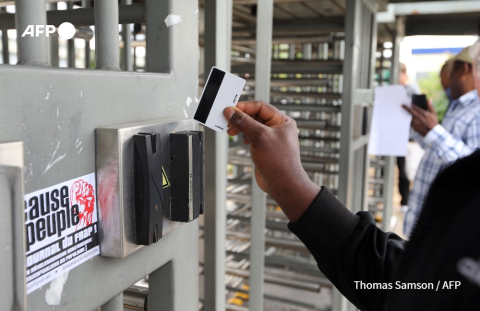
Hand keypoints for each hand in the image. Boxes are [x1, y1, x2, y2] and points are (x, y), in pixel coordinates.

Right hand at [223, 101, 320, 221]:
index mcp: (282, 121)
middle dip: (241, 118)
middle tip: (228, 121)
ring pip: (252, 126)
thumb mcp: (259, 137)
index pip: (260, 106)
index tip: (230, 110)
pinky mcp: (265, 148)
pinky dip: (244, 136)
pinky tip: (242, 140)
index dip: (244, 107)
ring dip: (241, 127)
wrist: (283, 184)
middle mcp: (278, 128)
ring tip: (231, 131)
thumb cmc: (280, 162)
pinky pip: (252, 136)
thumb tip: (231, 112)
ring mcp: (271, 138)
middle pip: (255, 115)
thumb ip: (244, 122)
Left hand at [402, 100, 438, 135]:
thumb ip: (430, 106)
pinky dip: (407, 119)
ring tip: (402, 111)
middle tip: (402, 105)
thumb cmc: (434, 122)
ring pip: (409, 117)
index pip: (416, 108)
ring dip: (406, 114)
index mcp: (424, 114)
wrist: (432, 133)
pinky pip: (409, 122)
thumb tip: (429, 99)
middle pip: (411, 111)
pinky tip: (405, 118)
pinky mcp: (414, 127)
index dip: (412, 105)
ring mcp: (416, 122)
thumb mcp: (434, 113)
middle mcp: (419, 118)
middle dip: (406, 108)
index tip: (409, 103)